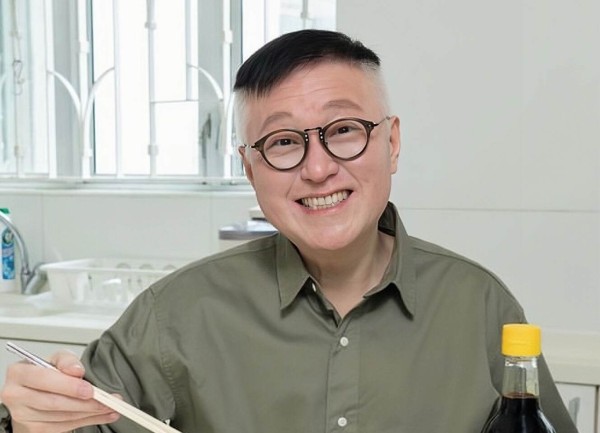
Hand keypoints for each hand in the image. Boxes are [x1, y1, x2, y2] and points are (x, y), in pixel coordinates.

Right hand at [1, 350, 119, 432]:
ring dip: (90, 413)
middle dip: (85, 403)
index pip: (43, 379)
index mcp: (19, 373)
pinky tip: (102, 415)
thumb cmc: (45, 373)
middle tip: (107, 400)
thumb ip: (67, 360)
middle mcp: (16, 396)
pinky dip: (87, 421)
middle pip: (54, 403)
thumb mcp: (55, 359)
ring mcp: (23, 416)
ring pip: (61, 417)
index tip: (90, 389)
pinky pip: (64, 427)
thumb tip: (77, 371)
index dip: (68, 386)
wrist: (33, 391)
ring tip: (110, 407)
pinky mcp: (34, 429)